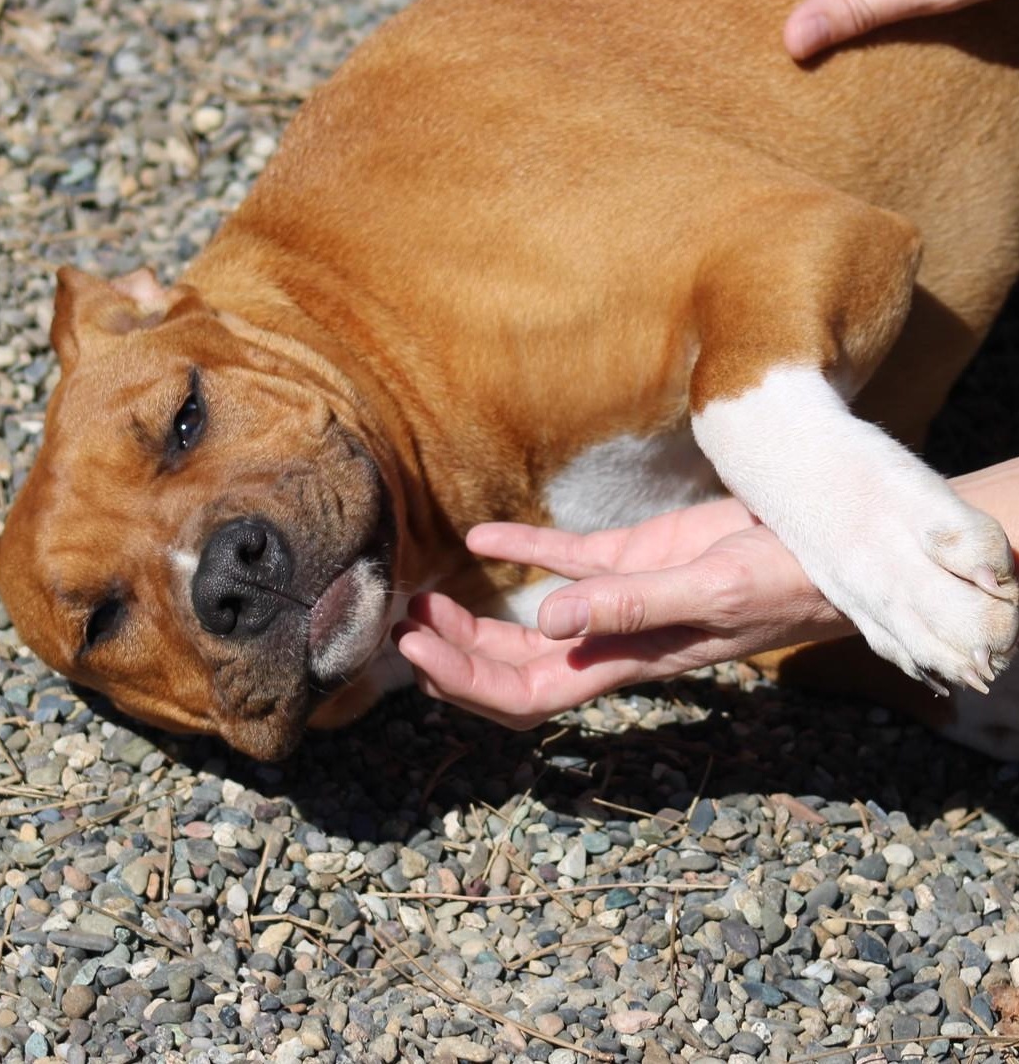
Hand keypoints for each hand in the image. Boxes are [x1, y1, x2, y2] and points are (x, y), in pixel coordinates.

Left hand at [395, 498, 851, 728]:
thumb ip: (630, 607)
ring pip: (531, 623)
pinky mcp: (634, 558)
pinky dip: (521, 550)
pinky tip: (481, 536)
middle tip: (402, 620)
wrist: (829, 549)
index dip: (466, 685)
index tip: (416, 654)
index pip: (526, 696)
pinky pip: (564, 560)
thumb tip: (548, 623)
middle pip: (515, 666)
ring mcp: (618, 599)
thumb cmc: (782, 582)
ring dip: (477, 616)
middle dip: (455, 654)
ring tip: (425, 593)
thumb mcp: (707, 593)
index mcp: (623, 662)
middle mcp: (610, 639)